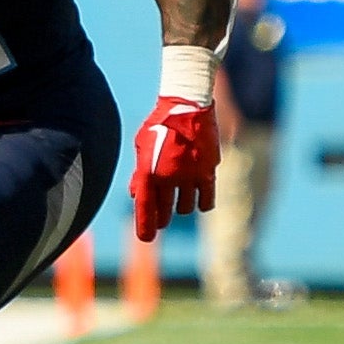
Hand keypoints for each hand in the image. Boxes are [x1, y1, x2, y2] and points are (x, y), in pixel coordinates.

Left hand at [129, 97, 217, 240]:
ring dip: (181, 207)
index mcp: (148, 171)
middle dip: (161, 218)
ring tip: (178, 199)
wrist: (186, 105)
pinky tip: (198, 201)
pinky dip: (202, 204)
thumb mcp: (143, 146)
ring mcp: (189, 175)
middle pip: (164, 211)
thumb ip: (140, 172)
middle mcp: (168, 177)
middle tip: (162, 219)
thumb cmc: (160, 124)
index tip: (146, 238)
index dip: (145, 225)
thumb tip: (136, 195)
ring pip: (185, 207)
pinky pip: (206, 200)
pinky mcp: (207, 172)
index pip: (145, 207)